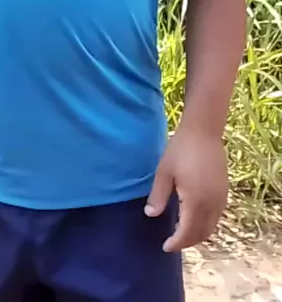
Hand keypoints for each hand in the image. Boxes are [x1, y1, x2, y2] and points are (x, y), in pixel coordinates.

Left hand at [145, 125, 227, 251]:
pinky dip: (205, 223)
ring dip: (197, 233)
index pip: (187, 232)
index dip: (176, 242)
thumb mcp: (164, 172)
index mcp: (196, 201)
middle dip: (187, 241)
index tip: (165, 246)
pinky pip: (216, 216)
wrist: (204, 130)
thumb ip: (158, 196)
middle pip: (201, 233)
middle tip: (172, 240)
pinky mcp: (225, 191)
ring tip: (181, 230)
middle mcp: (212, 204)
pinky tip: (194, 216)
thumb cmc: (181, 149)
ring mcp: (221, 198)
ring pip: (211, 226)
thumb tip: (151, 215)